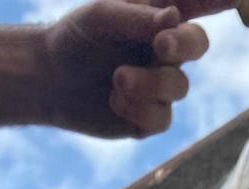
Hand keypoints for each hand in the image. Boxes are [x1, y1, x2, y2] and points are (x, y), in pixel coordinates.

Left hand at [41, 0, 230, 138]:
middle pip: (199, 43)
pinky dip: (138, 109)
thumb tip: (174, 19)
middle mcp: (165, 48)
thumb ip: (136, 17)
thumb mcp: (100, 16)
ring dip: (149, 83)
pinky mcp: (149, 117)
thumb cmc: (75, 37)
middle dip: (184, 45)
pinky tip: (114, 100)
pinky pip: (161, 117)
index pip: (198, 2)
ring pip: (179, 86)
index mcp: (158, 16)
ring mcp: (160, 84)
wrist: (49, 80)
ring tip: (117, 79)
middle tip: (161, 45)